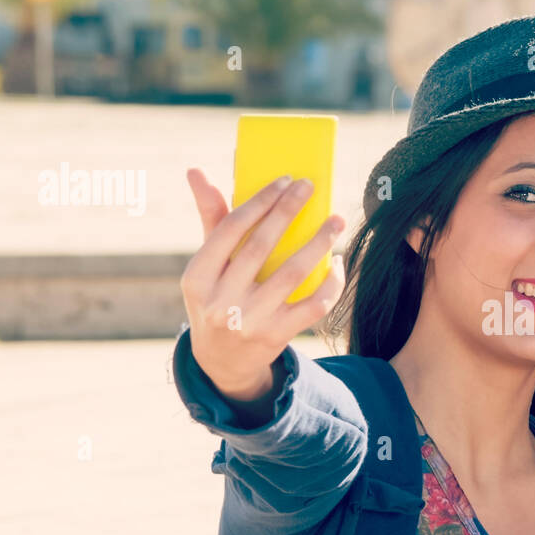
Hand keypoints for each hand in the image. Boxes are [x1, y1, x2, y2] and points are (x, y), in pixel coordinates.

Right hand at [180, 168, 345, 400]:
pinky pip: (312, 306)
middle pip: (261, 246)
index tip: (285, 180)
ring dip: (318, 243)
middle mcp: (220, 301)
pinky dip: (330, 284)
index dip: (260, 201)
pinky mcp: (276, 336)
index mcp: (197, 277)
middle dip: (289, 211)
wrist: (222, 362)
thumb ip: (210, 221)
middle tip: (310, 187)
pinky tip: (338, 263)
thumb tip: (196, 172)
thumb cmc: (216, 298)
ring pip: (292, 273)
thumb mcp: (206, 268)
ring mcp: (249, 321)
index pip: (230, 229)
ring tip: (336, 220)